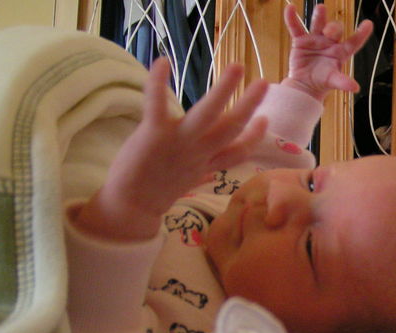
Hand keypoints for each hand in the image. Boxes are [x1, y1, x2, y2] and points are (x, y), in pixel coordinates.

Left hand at [75, 58, 268, 240]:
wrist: (130, 207)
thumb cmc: (157, 191)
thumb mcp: (187, 180)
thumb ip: (202, 169)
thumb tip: (211, 169)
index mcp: (206, 163)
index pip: (239, 151)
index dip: (254, 137)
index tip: (264, 120)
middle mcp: (199, 152)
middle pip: (231, 129)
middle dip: (249, 105)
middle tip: (265, 83)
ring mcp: (179, 142)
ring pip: (208, 114)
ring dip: (224, 90)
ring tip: (237, 67)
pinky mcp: (154, 134)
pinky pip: (157, 103)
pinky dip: (157, 82)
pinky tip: (162, 62)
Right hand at [283, 4, 372, 101]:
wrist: (304, 85)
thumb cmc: (322, 83)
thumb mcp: (333, 81)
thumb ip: (343, 82)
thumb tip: (355, 88)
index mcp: (341, 52)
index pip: (353, 42)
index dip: (361, 34)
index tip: (368, 24)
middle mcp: (330, 43)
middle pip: (335, 30)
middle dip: (334, 28)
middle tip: (330, 31)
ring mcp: (315, 39)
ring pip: (318, 24)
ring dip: (319, 16)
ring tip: (321, 8)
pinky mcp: (301, 40)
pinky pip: (296, 27)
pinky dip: (292, 18)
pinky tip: (290, 8)